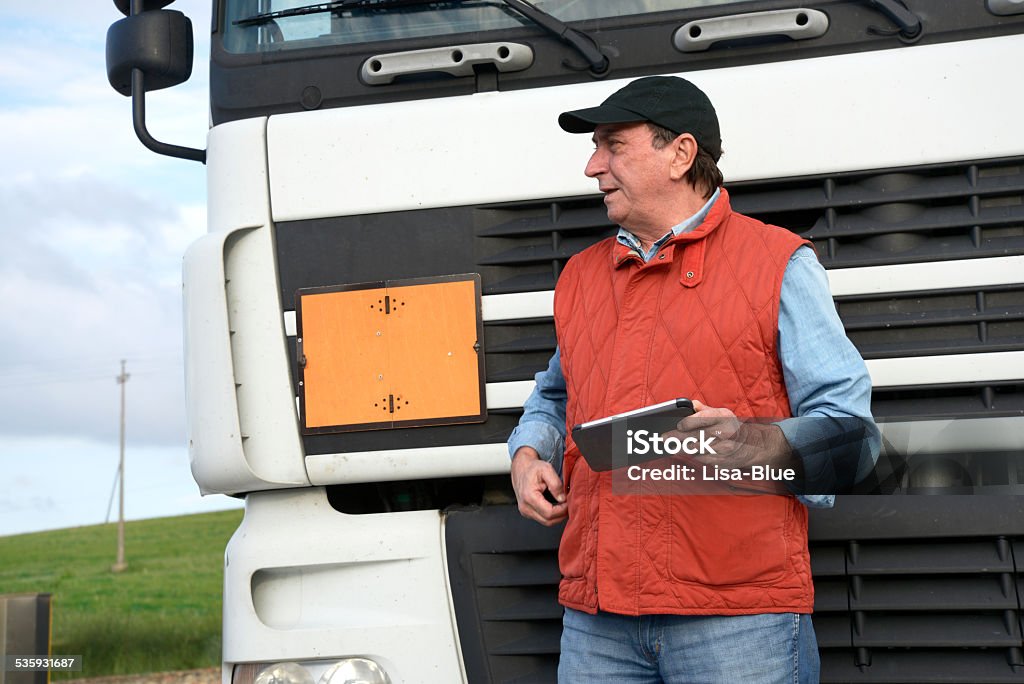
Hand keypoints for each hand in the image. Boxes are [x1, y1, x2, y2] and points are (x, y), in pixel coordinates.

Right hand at [510, 447, 567, 525]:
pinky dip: (552, 515)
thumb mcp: (546, 469)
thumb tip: (562, 499)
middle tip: (570, 504)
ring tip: (564, 505)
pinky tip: (557, 506)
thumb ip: (556, 484)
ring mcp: (525, 511)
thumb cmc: (533, 469)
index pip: (549, 513)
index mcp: (529, 497)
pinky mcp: (527, 513)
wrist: (521, 469)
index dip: (562, 510)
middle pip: (548, 521)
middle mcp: (525, 507)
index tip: (569, 502)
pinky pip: (543, 519)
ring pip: (546, 522)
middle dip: (562, 515)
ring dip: (558, 516)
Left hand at [674, 400, 795, 470]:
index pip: (702, 419)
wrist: (752, 445)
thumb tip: (691, 404)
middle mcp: (725, 433)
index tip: (678, 426)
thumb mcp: (721, 414)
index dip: (688, 423)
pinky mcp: (722, 462)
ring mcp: (724, 449)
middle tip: (663, 439)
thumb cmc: (731, 427)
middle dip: (677, 438)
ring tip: (671, 445)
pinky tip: (686, 452)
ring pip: (697, 450)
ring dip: (682, 448)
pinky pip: (702, 460)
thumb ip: (704, 410)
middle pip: (696, 436)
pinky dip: (693, 456)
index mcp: (723, 417)